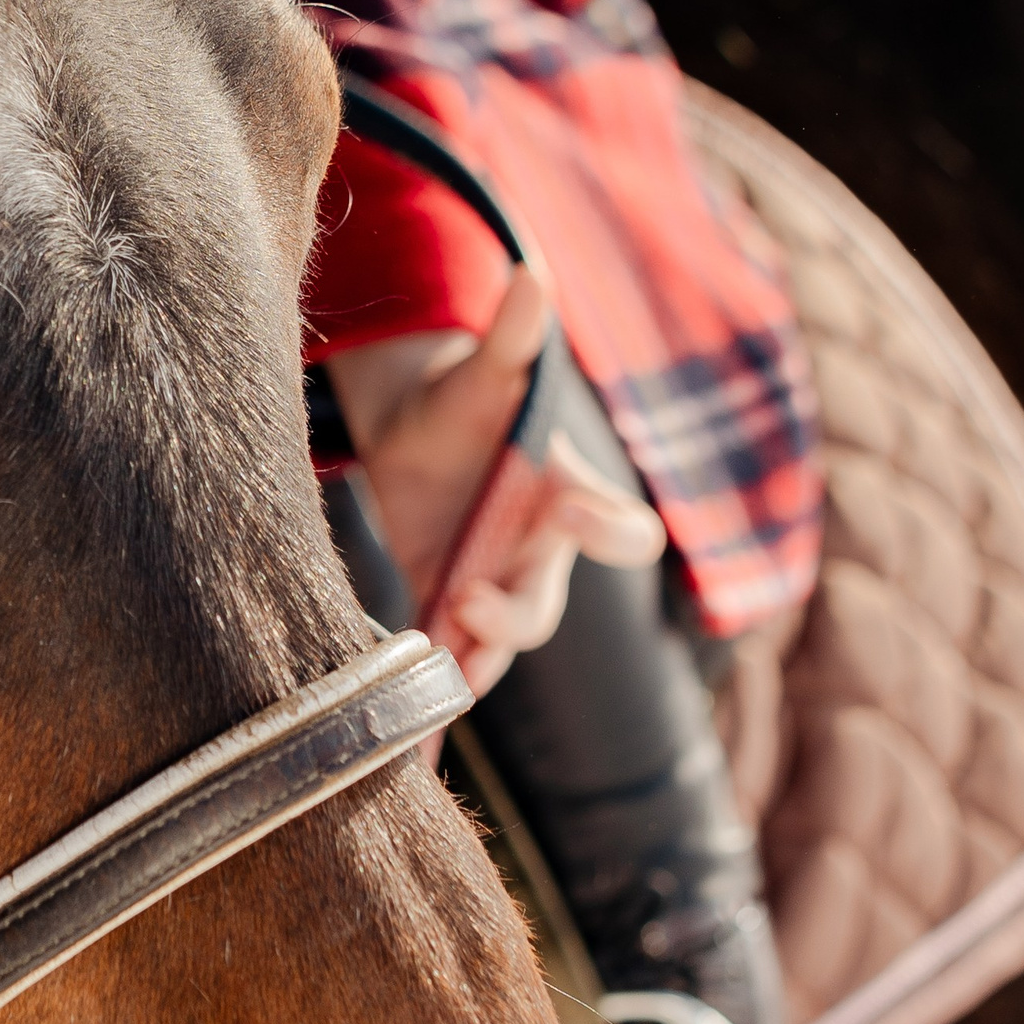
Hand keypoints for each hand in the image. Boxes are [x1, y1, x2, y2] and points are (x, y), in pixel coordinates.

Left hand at [326, 272, 665, 697]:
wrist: (418, 435)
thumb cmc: (468, 400)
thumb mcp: (486, 371)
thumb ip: (513, 337)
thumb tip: (531, 272)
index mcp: (565, 500)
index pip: (620, 531)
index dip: (610, 530)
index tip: (577, 512)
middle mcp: (537, 555)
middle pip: (544, 606)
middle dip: (514, 613)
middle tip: (469, 602)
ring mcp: (491, 587)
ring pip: (496, 646)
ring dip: (470, 666)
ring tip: (437, 679)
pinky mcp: (439, 608)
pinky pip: (445, 663)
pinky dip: (429, 704)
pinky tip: (403, 751)